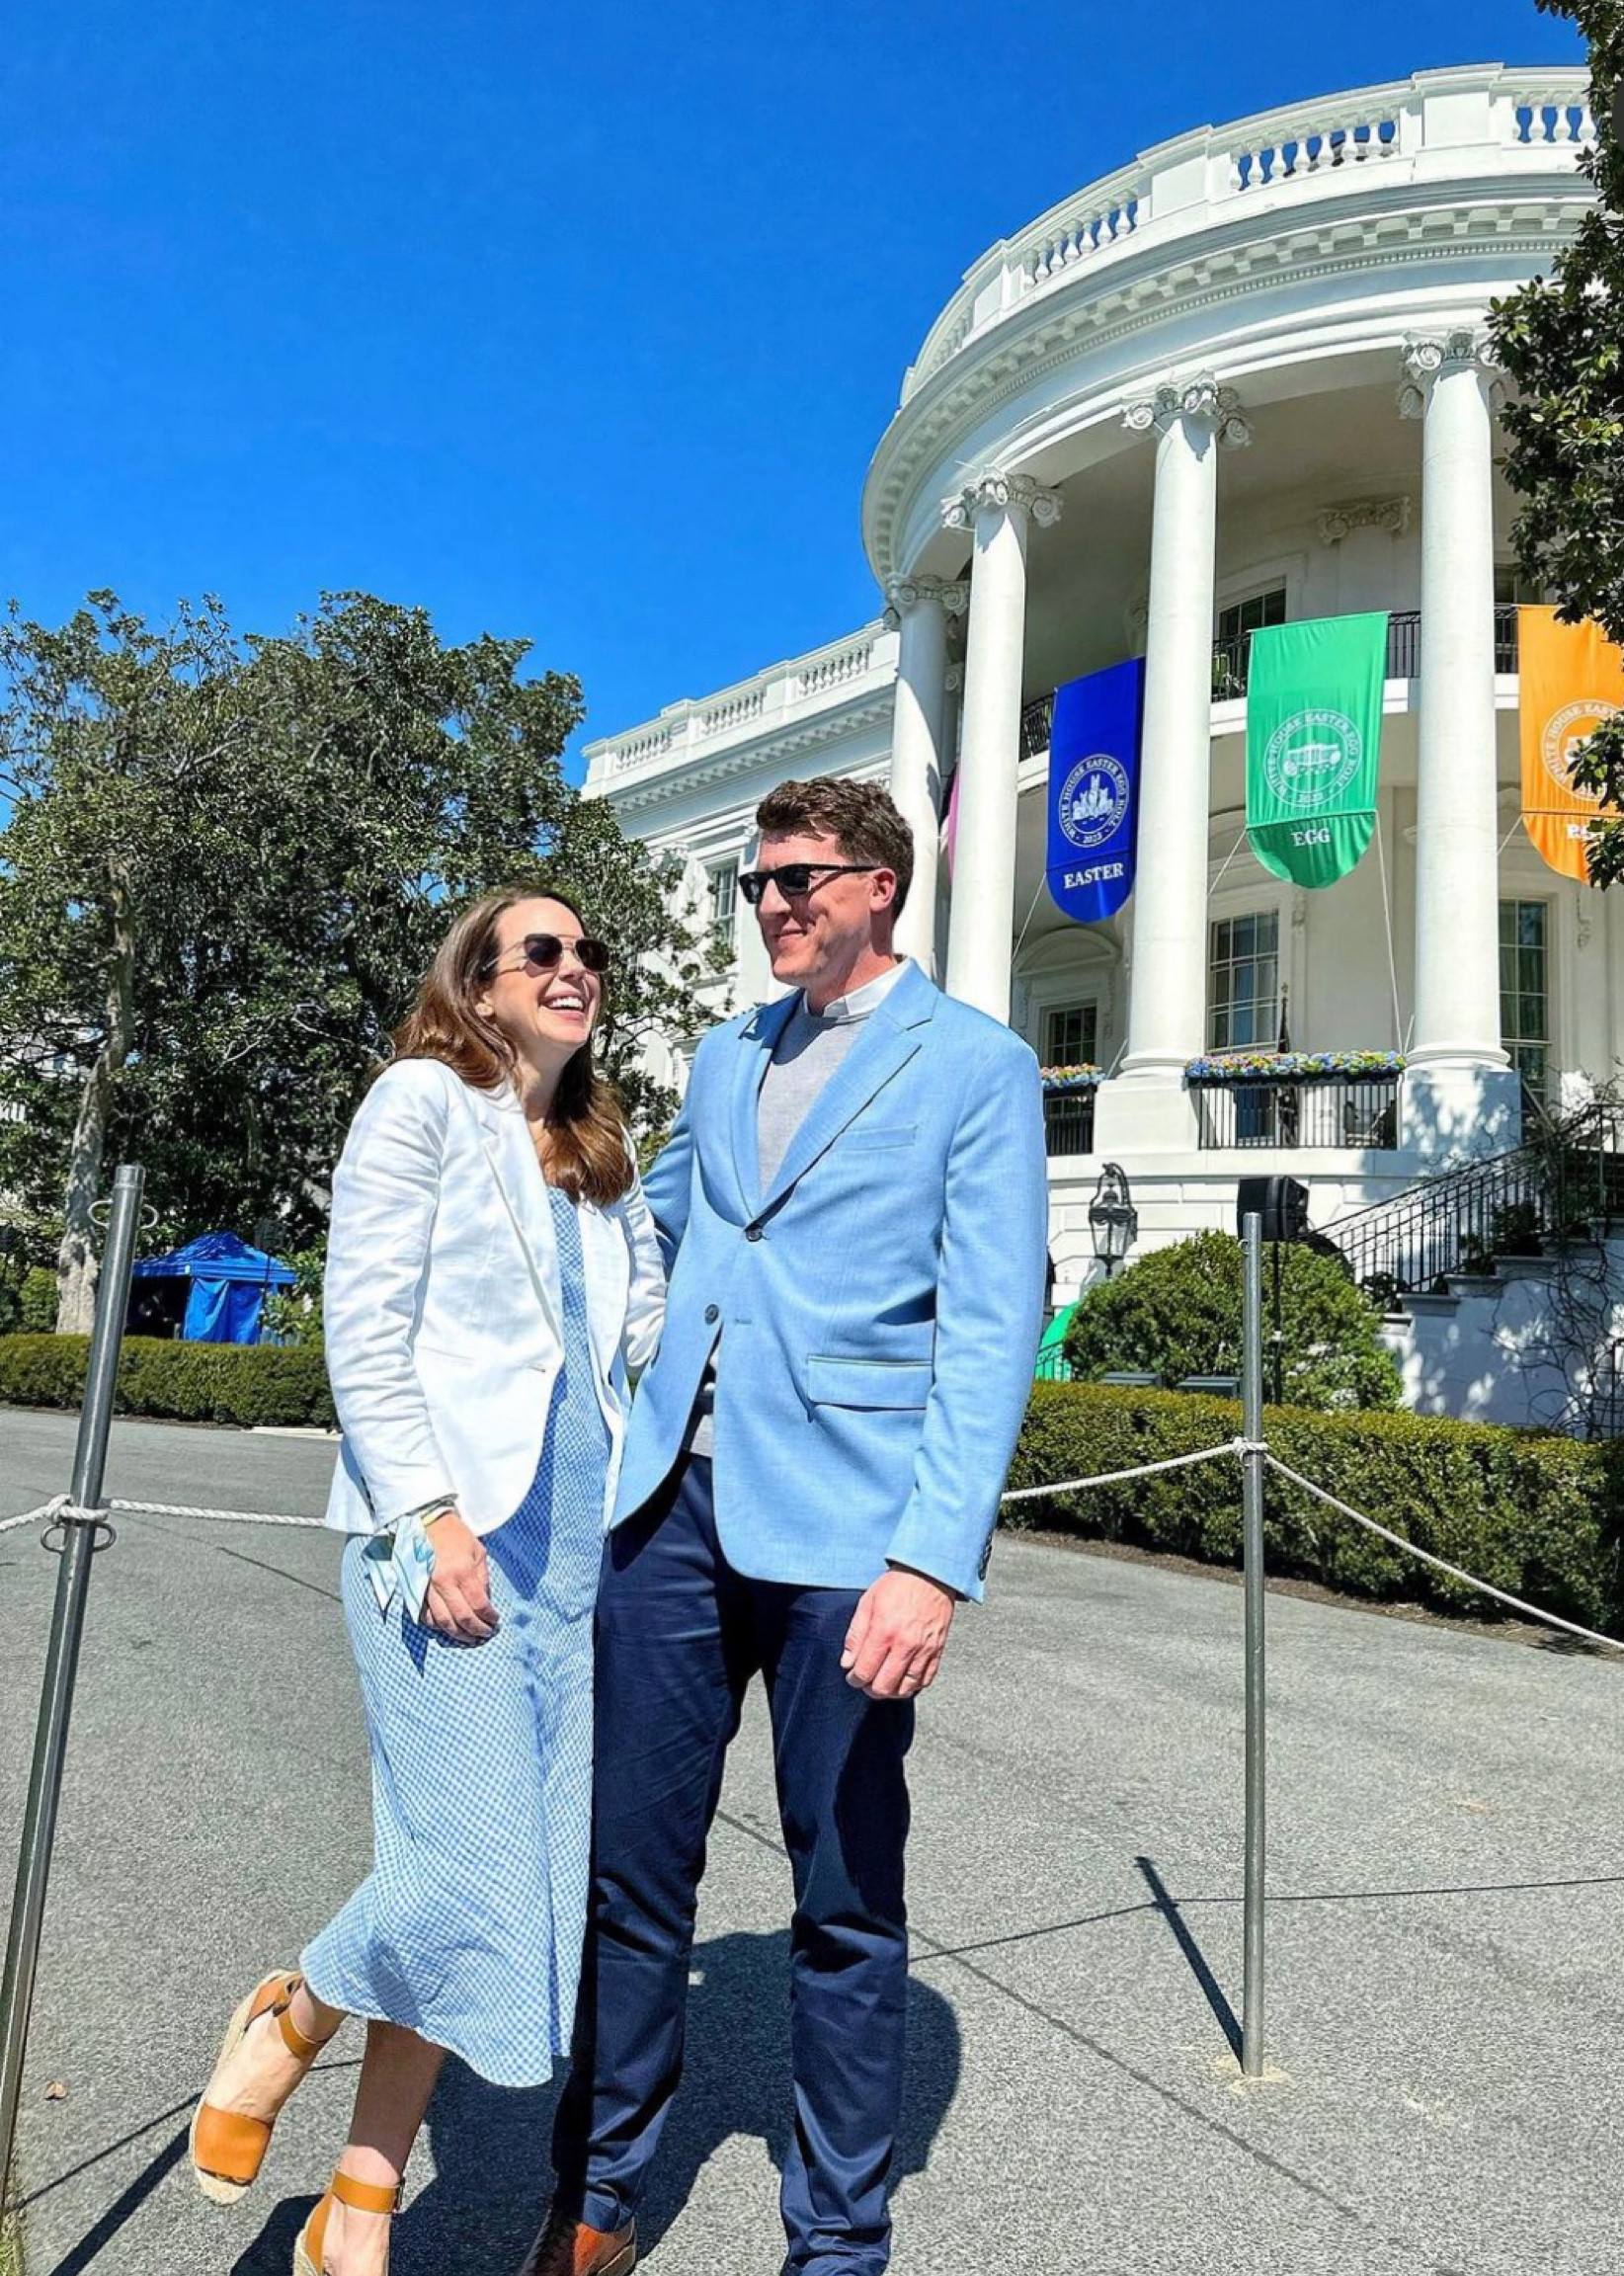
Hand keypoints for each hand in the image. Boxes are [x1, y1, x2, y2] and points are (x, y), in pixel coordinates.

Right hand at [422, 1511, 499, 1642]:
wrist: (428, 1523)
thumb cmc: (456, 1535)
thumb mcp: (478, 1552)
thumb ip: (482, 1578)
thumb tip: (486, 1603)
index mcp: (462, 1571)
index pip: (478, 1604)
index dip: (489, 1617)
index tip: (495, 1621)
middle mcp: (443, 1583)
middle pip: (461, 1618)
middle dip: (476, 1630)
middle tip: (485, 1634)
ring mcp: (427, 1588)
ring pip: (442, 1622)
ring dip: (457, 1634)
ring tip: (469, 1638)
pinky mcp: (417, 1590)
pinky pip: (426, 1616)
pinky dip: (438, 1626)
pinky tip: (449, 1628)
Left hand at [841, 1569, 955, 1700]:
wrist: (931, 1573)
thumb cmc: (898, 1584)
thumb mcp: (867, 1602)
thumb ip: (855, 1634)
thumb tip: (847, 1662)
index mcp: (883, 1631)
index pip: (865, 1671)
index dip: (854, 1679)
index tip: (852, 1676)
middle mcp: (904, 1644)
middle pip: (884, 1686)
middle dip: (870, 1688)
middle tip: (866, 1682)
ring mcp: (923, 1649)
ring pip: (905, 1688)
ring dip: (891, 1691)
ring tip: (883, 1683)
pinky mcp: (937, 1650)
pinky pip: (926, 1680)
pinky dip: (913, 1685)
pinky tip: (903, 1680)